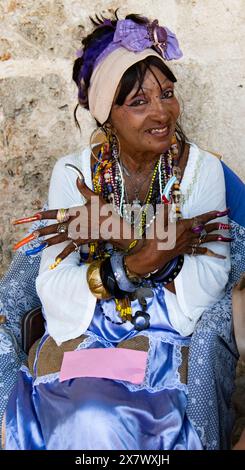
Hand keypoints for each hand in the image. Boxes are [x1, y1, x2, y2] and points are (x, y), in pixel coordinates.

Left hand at [13, 176, 135, 258]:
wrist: (114, 228)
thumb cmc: (106, 211)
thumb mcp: (96, 198)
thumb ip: (84, 189)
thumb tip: (77, 178)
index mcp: (75, 213)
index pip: (56, 213)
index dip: (45, 214)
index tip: (35, 215)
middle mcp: (73, 224)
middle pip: (55, 227)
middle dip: (43, 231)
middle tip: (32, 234)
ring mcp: (77, 234)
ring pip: (60, 238)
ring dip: (49, 241)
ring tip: (38, 244)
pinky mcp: (81, 241)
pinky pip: (70, 249)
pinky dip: (63, 254)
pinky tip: (55, 259)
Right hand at [125, 209, 230, 275]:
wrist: (153, 255)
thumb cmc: (155, 239)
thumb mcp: (158, 222)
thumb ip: (165, 211)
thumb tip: (167, 201)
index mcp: (183, 226)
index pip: (199, 219)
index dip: (209, 215)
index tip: (217, 211)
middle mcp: (188, 235)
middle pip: (205, 229)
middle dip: (215, 224)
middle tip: (224, 219)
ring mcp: (188, 243)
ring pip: (204, 239)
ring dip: (215, 236)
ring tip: (225, 235)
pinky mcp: (185, 250)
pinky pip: (199, 250)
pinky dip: (207, 251)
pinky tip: (214, 252)